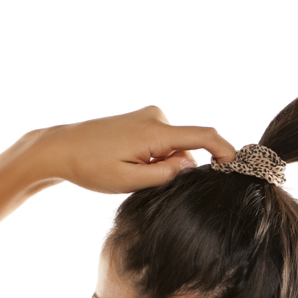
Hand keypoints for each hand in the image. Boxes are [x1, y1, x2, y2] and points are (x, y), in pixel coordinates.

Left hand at [39, 106, 237, 194]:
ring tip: (129, 170)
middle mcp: (156, 117)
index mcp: (154, 131)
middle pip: (187, 147)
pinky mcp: (144, 119)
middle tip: (144, 181)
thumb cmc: (90, 166)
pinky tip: (129, 162)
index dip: (226, 151)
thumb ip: (166, 175)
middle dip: (178, 169)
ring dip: (163, 164)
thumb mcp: (130, 180)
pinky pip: (164, 142)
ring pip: (174, 147)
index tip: (236, 167)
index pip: (204, 136)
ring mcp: (150, 116)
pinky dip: (156, 156)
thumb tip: (192, 167)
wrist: (61, 147)